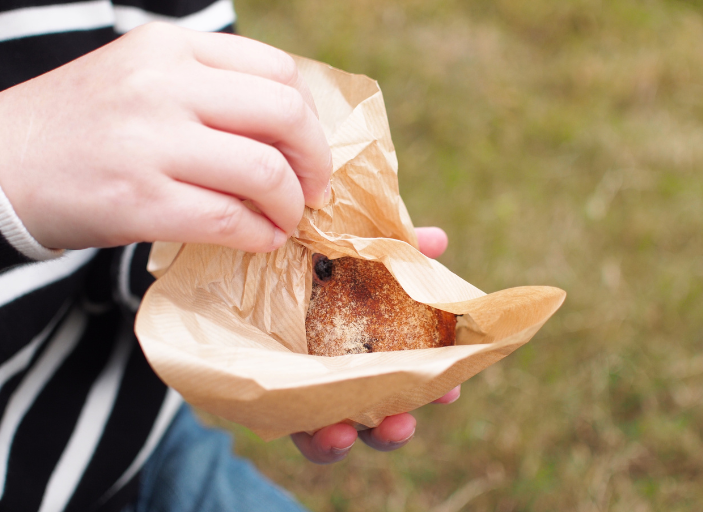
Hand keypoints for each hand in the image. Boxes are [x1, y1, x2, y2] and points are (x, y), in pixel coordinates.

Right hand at [0, 23, 331, 251]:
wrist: (2, 166)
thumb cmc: (86, 125)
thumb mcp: (144, 77)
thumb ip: (212, 90)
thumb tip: (291, 133)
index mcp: (172, 47)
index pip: (279, 72)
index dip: (311, 119)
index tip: (309, 150)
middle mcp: (165, 84)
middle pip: (285, 115)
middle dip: (316, 160)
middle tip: (313, 189)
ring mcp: (151, 142)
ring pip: (264, 171)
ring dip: (291, 205)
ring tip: (285, 219)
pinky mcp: (141, 201)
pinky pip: (229, 220)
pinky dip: (260, 235)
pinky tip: (260, 240)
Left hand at [291, 226, 460, 463]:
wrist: (252, 270)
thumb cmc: (316, 266)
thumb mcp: (355, 254)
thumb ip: (394, 251)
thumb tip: (437, 240)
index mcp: (371, 349)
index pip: (407, 377)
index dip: (433, 388)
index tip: (450, 389)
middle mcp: (342, 377)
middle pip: (374, 416)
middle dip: (394, 427)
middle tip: (403, 421)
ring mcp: (308, 392)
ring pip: (333, 433)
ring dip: (345, 441)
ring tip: (346, 435)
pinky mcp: (273, 398)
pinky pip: (292, 428)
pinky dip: (313, 437)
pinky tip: (324, 429)